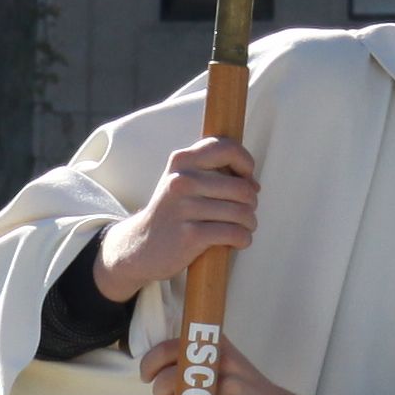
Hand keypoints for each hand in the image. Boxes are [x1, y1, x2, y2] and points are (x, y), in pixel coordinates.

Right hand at [96, 138, 259, 302]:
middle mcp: (182, 180)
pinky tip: (239, 241)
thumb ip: (211, 171)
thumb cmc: (172, 212)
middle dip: (252, 203)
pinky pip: (234, 234)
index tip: (246, 180)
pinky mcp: (190, 235)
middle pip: (242, 188)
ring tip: (244, 228)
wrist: (140, 245)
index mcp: (182, 160)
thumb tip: (253, 183)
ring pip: (242, 213)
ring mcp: (185, 208)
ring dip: (250, 223)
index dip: (246, 163)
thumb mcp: (181, 179)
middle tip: (245, 212)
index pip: (227, 149)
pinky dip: (243, 239)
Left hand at [136, 330, 340, 394]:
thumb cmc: (246, 394)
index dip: (153, 358)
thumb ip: (198, 367)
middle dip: (159, 378)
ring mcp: (231, 386)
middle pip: (177, 364)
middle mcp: (224, 361)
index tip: (146, 373)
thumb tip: (161, 372)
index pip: (175, 344)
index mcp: (219, 346)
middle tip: (156, 390)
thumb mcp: (224, 369)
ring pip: (186, 389)